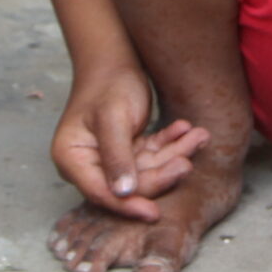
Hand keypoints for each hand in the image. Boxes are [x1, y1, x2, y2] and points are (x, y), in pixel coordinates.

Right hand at [49, 61, 204, 221]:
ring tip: (199, 137)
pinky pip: (154, 154)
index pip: (100, 192)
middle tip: (187, 163)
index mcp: (72, 158)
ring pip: (147, 169)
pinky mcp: (129, 149)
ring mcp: (110, 157)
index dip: (127, 205)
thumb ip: (117, 155)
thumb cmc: (107, 83)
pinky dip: (170, 143)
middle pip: (129, 184)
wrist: (114, 58)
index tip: (153, 213)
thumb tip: (123, 193)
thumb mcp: (112, 119)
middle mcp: (89, 163)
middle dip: (161, 174)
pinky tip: (187, 129)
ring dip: (174, 154)